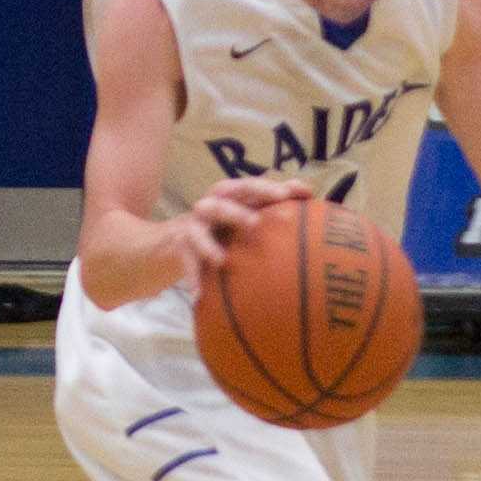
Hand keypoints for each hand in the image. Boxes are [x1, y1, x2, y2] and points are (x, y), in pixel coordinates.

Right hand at [161, 174, 310, 299]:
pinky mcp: (178, 247)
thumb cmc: (221, 227)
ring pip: (197, 230)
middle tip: (255, 223)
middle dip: (236, 209)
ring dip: (208, 244)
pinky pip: (185, 263)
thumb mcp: (244, 214)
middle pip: (221, 200)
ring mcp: (192, 226)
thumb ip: (272, 204)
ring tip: (221, 260)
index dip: (266, 188)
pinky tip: (198, 295)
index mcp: (229, 196)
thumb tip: (308, 194)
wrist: (172, 242)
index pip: (248, 186)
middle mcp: (209, 206)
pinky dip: (192, 277)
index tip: (287, 195)